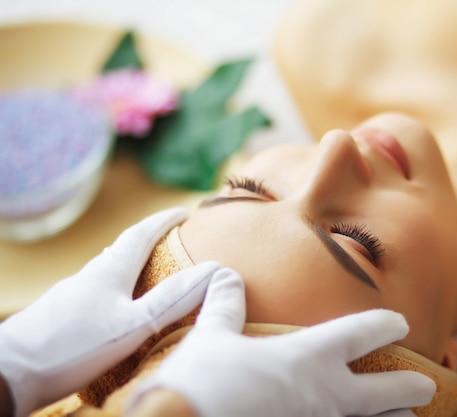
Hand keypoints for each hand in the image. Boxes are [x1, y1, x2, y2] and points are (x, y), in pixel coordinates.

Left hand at [0, 207, 221, 416]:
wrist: (9, 373)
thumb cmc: (74, 346)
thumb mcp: (134, 324)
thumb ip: (173, 299)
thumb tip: (214, 270)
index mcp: (109, 271)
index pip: (141, 234)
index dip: (164, 221)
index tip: (184, 211)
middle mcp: (89, 276)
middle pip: (123, 248)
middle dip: (149, 239)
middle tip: (173, 239)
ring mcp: (72, 294)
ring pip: (108, 270)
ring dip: (132, 264)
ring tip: (151, 272)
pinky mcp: (60, 314)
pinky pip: (97, 290)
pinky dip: (117, 287)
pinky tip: (118, 308)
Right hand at [128, 271, 435, 416]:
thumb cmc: (201, 383)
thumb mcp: (210, 337)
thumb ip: (224, 305)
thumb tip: (225, 275)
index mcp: (309, 356)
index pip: (360, 333)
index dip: (384, 325)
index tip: (400, 323)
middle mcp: (327, 394)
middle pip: (385, 392)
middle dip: (410, 386)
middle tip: (428, 385)